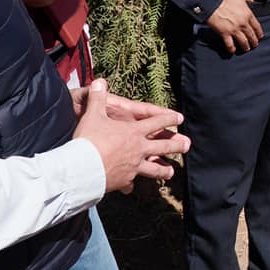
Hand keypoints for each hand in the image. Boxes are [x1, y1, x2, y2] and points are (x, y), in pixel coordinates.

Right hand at [75, 81, 189, 193]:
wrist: (82, 167)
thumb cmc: (89, 140)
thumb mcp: (93, 115)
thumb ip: (98, 98)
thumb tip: (99, 81)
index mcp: (134, 132)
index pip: (156, 122)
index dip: (169, 119)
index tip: (180, 118)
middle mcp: (138, 150)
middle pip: (162, 147)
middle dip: (176, 145)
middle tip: (187, 145)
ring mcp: (133, 167)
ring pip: (153, 170)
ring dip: (163, 170)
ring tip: (171, 172)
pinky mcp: (124, 181)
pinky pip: (129, 183)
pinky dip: (130, 184)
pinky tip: (130, 188)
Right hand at [207, 0, 264, 53]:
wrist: (212, 2)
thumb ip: (248, 0)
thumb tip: (253, 2)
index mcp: (248, 14)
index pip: (257, 27)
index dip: (259, 33)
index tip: (260, 36)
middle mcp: (243, 23)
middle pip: (252, 36)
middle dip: (254, 42)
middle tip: (254, 45)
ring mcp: (234, 29)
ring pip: (243, 42)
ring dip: (246, 47)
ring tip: (246, 49)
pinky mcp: (225, 33)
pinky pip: (230, 44)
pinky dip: (231, 49)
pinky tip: (232, 51)